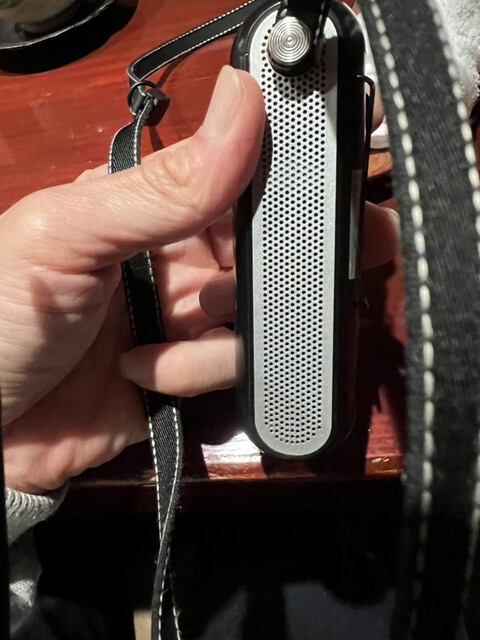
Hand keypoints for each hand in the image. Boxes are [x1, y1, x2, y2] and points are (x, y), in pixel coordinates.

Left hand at [0, 66, 396, 495]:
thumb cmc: (3, 315)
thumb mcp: (70, 235)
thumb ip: (162, 187)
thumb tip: (243, 102)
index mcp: (153, 204)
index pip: (238, 177)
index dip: (279, 182)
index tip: (315, 196)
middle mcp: (180, 255)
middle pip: (266, 248)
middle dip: (276, 268)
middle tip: (236, 289)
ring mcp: (191, 314)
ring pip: (262, 312)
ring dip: (217, 335)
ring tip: (155, 343)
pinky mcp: (196, 371)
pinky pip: (236, 364)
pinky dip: (195, 372)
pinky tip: (142, 371)